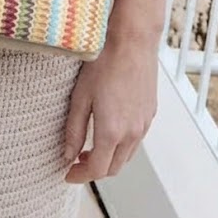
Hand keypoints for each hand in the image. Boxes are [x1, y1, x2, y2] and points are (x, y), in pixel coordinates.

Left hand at [63, 32, 158, 182]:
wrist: (132, 40)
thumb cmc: (103, 63)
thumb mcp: (80, 96)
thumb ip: (74, 130)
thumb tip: (67, 156)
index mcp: (112, 131)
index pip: (97, 170)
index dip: (80, 176)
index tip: (67, 174)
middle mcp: (132, 133)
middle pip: (114, 167)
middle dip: (94, 170)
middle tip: (76, 161)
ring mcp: (144, 124)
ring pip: (127, 156)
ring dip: (109, 158)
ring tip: (90, 148)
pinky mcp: (150, 113)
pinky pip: (136, 140)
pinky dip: (121, 145)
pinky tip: (109, 130)